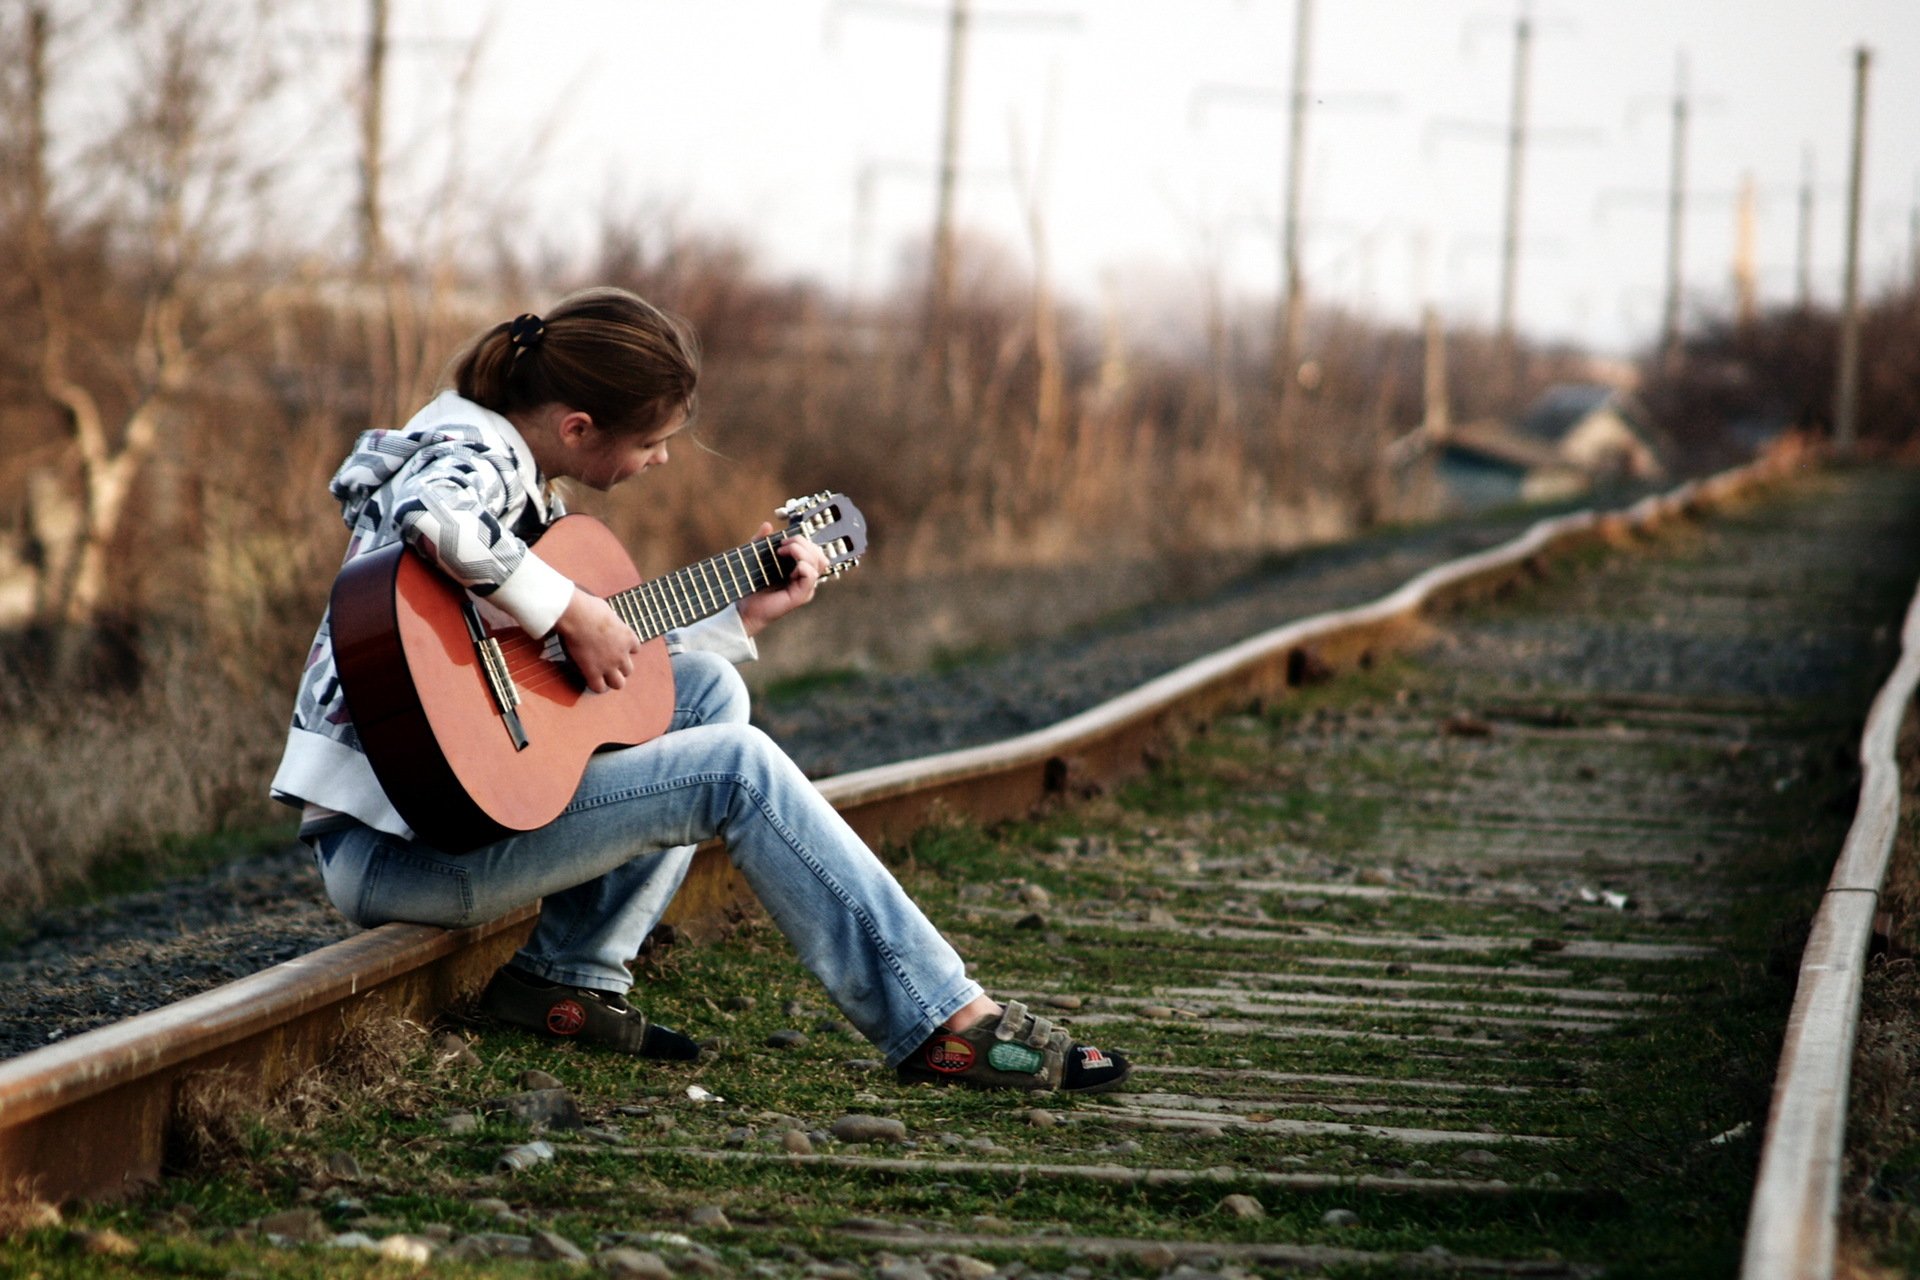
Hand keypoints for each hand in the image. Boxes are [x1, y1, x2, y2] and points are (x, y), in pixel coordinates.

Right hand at [553, 587, 641, 692]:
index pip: (636, 649)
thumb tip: (605, 618)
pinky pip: (599, 688)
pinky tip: (591, 680)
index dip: (626, 650)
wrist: (579, 616)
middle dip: (620, 668)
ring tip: (602, 677)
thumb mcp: (608, 612)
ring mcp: (609, 665)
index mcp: (628, 637)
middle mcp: (622, 654)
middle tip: (608, 664)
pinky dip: (597, 686)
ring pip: (619, 683)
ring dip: (611, 680)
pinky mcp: (593, 672)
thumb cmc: (590, 608)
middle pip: (629, 670)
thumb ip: (611, 621)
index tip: (617, 647)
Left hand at [737, 522, 826, 637]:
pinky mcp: (801, 595)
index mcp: (798, 568)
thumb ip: (761, 541)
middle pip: (819, 553)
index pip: (814, 550)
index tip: (783, 539)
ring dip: (802, 551)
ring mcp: (805, 587)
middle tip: (782, 545)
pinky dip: (803, 566)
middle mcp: (805, 578)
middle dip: (802, 542)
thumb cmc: (751, 586)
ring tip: (783, 551)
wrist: (744, 609)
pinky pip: (811, 576)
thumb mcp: (755, 557)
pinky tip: (790, 566)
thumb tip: (768, 524)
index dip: (803, 540)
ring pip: (819, 562)